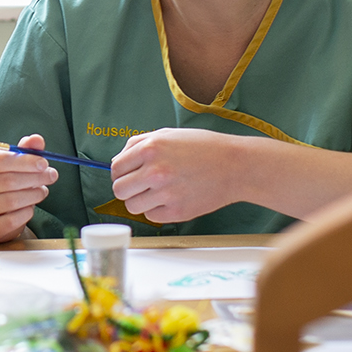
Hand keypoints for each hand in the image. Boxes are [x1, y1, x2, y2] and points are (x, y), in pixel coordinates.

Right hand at [0, 133, 60, 242]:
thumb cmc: (7, 181)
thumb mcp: (16, 162)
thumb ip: (26, 149)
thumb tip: (36, 139)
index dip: (24, 161)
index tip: (43, 163)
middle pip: (7, 180)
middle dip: (34, 177)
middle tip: (51, 175)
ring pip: (10, 201)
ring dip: (33, 195)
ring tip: (42, 190)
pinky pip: (11, 220)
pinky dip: (26, 212)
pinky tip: (31, 207)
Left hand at [109, 129, 245, 223]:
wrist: (235, 166)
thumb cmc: (203, 148)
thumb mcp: (168, 134)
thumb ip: (138, 144)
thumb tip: (118, 161)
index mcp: (150, 148)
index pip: (116, 169)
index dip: (120, 173)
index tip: (127, 175)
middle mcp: (155, 171)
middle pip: (119, 190)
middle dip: (127, 188)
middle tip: (140, 185)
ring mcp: (165, 193)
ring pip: (132, 206)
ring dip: (141, 201)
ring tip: (157, 192)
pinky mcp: (176, 212)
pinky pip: (151, 217)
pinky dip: (157, 210)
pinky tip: (170, 199)